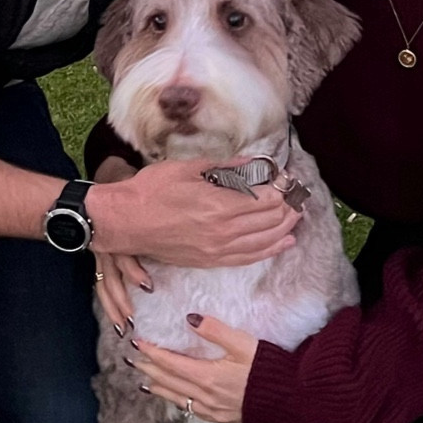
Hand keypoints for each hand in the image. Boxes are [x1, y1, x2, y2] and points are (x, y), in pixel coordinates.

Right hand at [90, 159, 298, 275]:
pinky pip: (248, 258)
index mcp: (219, 204)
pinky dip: (269, 249)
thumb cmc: (151, 190)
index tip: (288, 179)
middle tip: (297, 194)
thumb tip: (252, 162)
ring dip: (284, 228)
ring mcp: (216, 249)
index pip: (266, 200)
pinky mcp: (209, 260)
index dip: (283, 189)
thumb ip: (225, 167)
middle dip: (289, 207)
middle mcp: (223, 231)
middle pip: (270, 221)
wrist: (125, 220)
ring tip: (296, 216)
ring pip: (264, 241)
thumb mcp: (189, 168)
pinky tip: (282, 243)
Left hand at [130, 314, 258, 422]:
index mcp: (208, 376)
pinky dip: (177, 401)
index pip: (171, 363)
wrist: (288, 399)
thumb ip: (215, 330)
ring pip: (177, 398)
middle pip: (169, 382)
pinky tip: (175, 399)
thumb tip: (190, 318)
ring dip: (159, 388)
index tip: (138, 343)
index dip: (152, 353)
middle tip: (133, 360)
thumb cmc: (267, 368)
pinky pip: (191, 409)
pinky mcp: (221, 418)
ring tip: (145, 381)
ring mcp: (212, 410)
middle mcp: (205, 396)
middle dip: (149, 370)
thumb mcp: (243, 342)